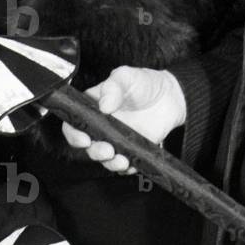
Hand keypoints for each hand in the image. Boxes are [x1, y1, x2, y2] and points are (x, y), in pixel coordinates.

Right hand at [61, 66, 186, 173]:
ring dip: (110, 163)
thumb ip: (114, 86)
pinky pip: (124, 165)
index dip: (74, 134)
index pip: (74, 123)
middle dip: (95, 152)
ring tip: (122, 160)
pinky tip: (132, 163)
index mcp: (93, 107)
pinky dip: (126, 168)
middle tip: (107, 150)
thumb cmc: (144, 82)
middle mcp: (101, 126)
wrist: (171, 97)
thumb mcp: (126, 76)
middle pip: (87, 146)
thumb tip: (103, 105)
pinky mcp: (131, 150)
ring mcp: (116, 139)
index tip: (84, 138)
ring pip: (104, 158)